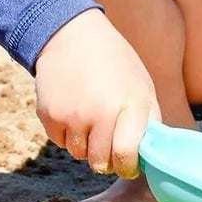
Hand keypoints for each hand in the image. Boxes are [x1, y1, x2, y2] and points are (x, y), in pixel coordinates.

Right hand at [33, 10, 158, 177]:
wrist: (71, 35)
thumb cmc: (114, 61)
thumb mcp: (141, 84)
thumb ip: (149, 119)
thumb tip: (152, 154)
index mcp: (130, 104)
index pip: (127, 155)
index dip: (127, 166)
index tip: (128, 164)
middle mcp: (100, 113)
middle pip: (101, 162)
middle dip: (106, 159)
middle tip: (108, 143)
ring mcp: (72, 115)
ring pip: (79, 154)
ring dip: (86, 145)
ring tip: (90, 118)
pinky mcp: (49, 115)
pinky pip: (60, 142)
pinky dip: (67, 133)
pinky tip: (73, 109)